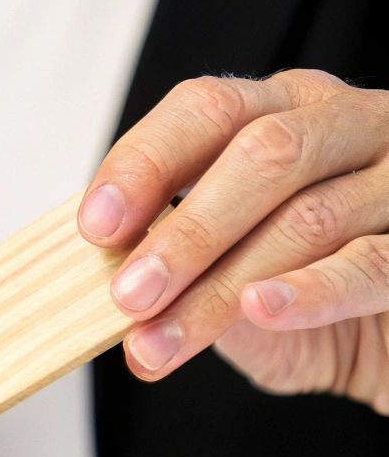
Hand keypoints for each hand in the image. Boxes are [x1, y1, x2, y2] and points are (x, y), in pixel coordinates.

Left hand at [79, 70, 388, 409]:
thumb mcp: (224, 271)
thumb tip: (99, 279)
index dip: (146, 163)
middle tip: (129, 297)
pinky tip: (261, 309)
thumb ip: (174, 261)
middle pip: (264, 154)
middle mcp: (348, 126)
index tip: (97, 228)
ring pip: (310, 218)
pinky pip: (372, 262)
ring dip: (222, 289)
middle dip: (185, 232)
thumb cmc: (300, 293)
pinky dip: (312, 290)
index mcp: (284, 111)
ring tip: (159, 344)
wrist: (385, 345)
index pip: (208, 110)